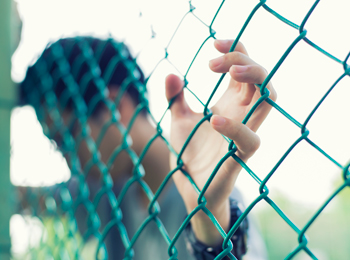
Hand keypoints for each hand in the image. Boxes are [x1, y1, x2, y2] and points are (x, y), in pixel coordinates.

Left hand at [165, 39, 275, 245]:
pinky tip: (213, 119)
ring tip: (229, 72)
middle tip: (214, 63)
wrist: (189, 187)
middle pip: (263, 78)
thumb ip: (175, 98)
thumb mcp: (178, 120)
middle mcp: (241, 115)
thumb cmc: (189, 154)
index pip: (245, 68)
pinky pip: (250, 140)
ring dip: (255, 79)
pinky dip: (235, 126)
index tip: (214, 44)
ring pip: (269, 101)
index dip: (237, 49)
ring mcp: (243, 134)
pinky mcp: (239, 158)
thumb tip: (171, 73)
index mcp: (230, 103)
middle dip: (244, 60)